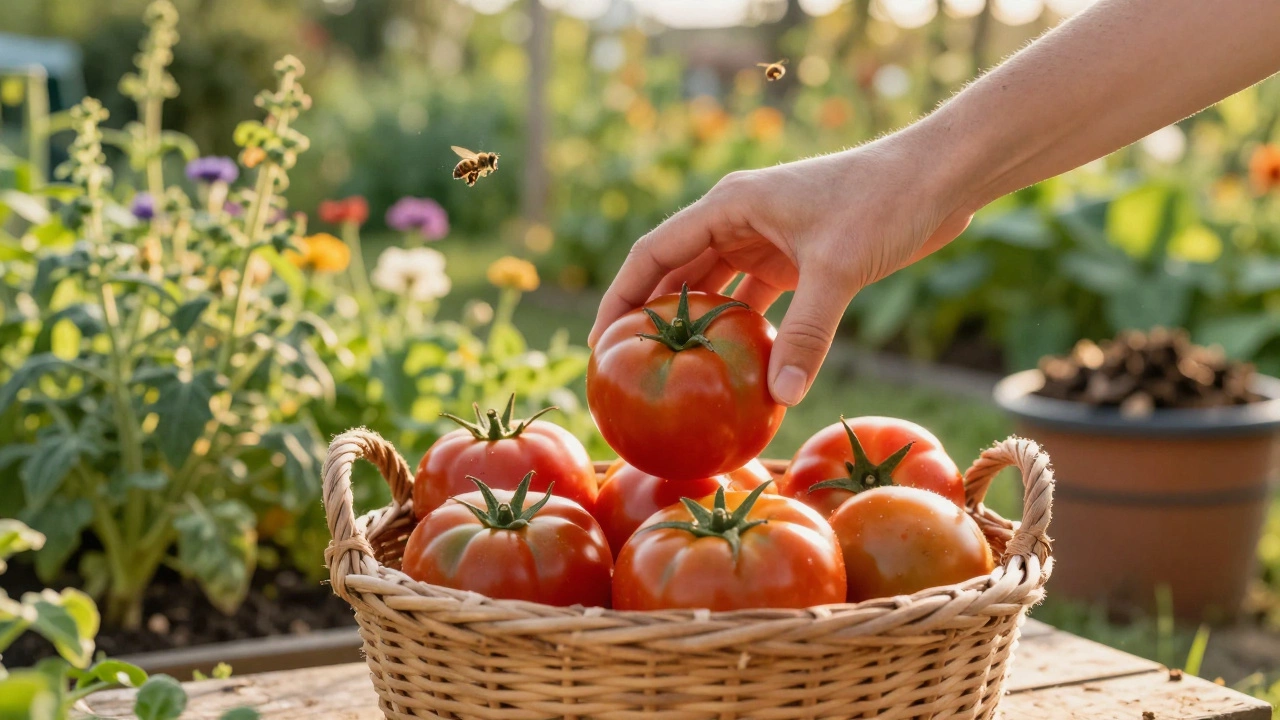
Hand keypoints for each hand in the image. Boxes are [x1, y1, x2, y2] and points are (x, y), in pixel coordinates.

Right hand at [589, 131, 972, 406]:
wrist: (942, 177)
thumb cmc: (885, 201)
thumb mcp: (840, 267)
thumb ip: (807, 333)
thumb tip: (781, 398)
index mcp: (729, 205)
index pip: (653, 254)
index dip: (620, 297)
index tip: (600, 343)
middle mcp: (738, 219)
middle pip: (677, 273)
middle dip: (652, 319)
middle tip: (628, 371)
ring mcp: (767, 238)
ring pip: (716, 289)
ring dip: (699, 328)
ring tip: (673, 376)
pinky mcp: (798, 257)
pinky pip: (755, 299)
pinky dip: (744, 331)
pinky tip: (738, 367)